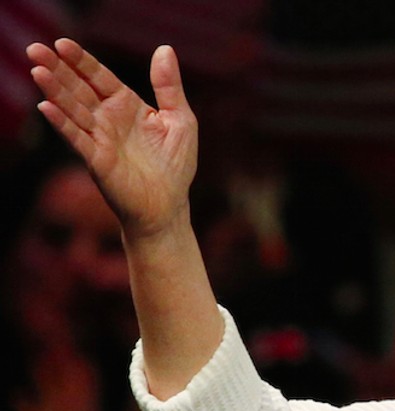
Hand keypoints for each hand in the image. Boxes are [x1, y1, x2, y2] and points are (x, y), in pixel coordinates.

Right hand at [27, 39, 197, 239]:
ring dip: (55, 91)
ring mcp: (99, 138)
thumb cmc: (175, 164)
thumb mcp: (180, 118)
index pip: (99, 77)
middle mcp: (108, 119)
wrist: (169, 206)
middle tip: (35, 49)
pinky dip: (62, 123)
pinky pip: (76, 139)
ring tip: (38, 70)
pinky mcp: (96, 160)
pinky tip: (46, 107)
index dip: (82, 61)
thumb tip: (165, 48)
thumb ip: (169, 86)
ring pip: (73, 109)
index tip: (63, 43)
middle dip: (58, 69)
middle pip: (78, 88)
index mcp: (127, 105)